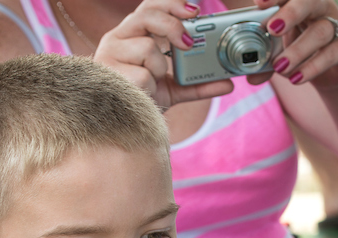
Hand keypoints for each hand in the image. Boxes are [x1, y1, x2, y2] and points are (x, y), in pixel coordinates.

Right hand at [94, 0, 233, 108]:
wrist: (120, 126)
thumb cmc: (143, 99)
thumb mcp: (173, 89)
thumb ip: (198, 84)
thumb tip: (228, 84)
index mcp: (131, 34)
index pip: (150, 7)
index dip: (172, 4)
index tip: (194, 11)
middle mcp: (117, 39)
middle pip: (148, 16)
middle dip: (172, 26)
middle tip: (187, 44)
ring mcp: (110, 55)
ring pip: (148, 47)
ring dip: (158, 68)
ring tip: (151, 82)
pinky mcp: (109, 74)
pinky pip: (143, 75)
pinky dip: (149, 88)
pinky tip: (141, 94)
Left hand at [254, 0, 337, 87]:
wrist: (337, 72)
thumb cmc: (305, 53)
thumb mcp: (284, 51)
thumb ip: (268, 59)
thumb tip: (251, 77)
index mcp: (301, 3)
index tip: (259, 2)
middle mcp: (321, 8)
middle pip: (309, 1)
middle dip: (290, 13)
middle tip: (272, 28)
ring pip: (320, 32)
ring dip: (297, 50)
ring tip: (279, 66)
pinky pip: (330, 55)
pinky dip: (311, 68)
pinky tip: (295, 78)